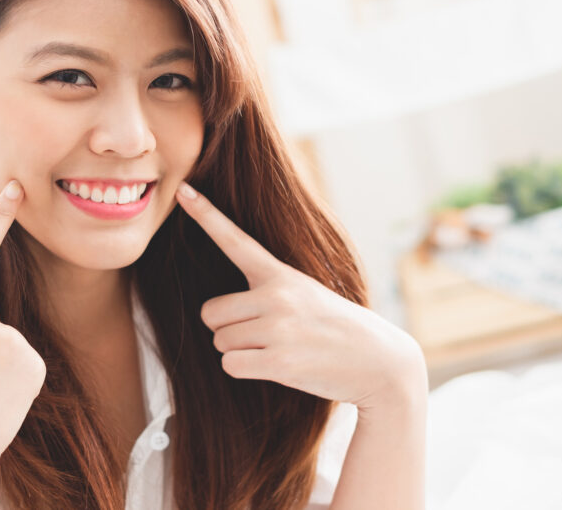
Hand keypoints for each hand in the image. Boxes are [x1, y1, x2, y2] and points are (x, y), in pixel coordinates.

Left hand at [175, 182, 426, 409]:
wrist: (378, 362)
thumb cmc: (334, 327)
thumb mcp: (306, 292)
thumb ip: (266, 290)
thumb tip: (218, 315)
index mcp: (280, 274)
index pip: (235, 239)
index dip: (206, 215)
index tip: (182, 190)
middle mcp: (276, 296)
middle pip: (211, 314)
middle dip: (227, 329)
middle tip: (263, 333)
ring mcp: (278, 329)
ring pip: (220, 342)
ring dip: (240, 351)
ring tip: (278, 348)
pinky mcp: (279, 362)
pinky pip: (231, 365)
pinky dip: (246, 370)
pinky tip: (276, 366)